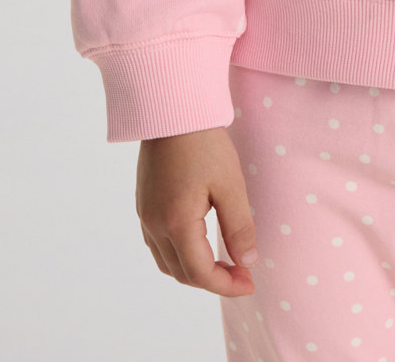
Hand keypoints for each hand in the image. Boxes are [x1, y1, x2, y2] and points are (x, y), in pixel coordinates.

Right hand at [136, 126, 258, 297]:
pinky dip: (179, 255)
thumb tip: (248, 262)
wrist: (172, 108)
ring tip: (224, 263)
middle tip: (242, 274)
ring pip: (167, 263)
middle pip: (181, 273)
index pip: (200, 273)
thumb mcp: (230, 184)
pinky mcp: (144, 204)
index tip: (250, 284)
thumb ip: (239, 226)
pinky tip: (200, 243)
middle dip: (213, 281)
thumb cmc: (204, 142)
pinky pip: (158, 245)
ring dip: (194, 271)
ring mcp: (145, 215)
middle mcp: (155, 225)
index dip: (227, 286)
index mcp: (176, 223)